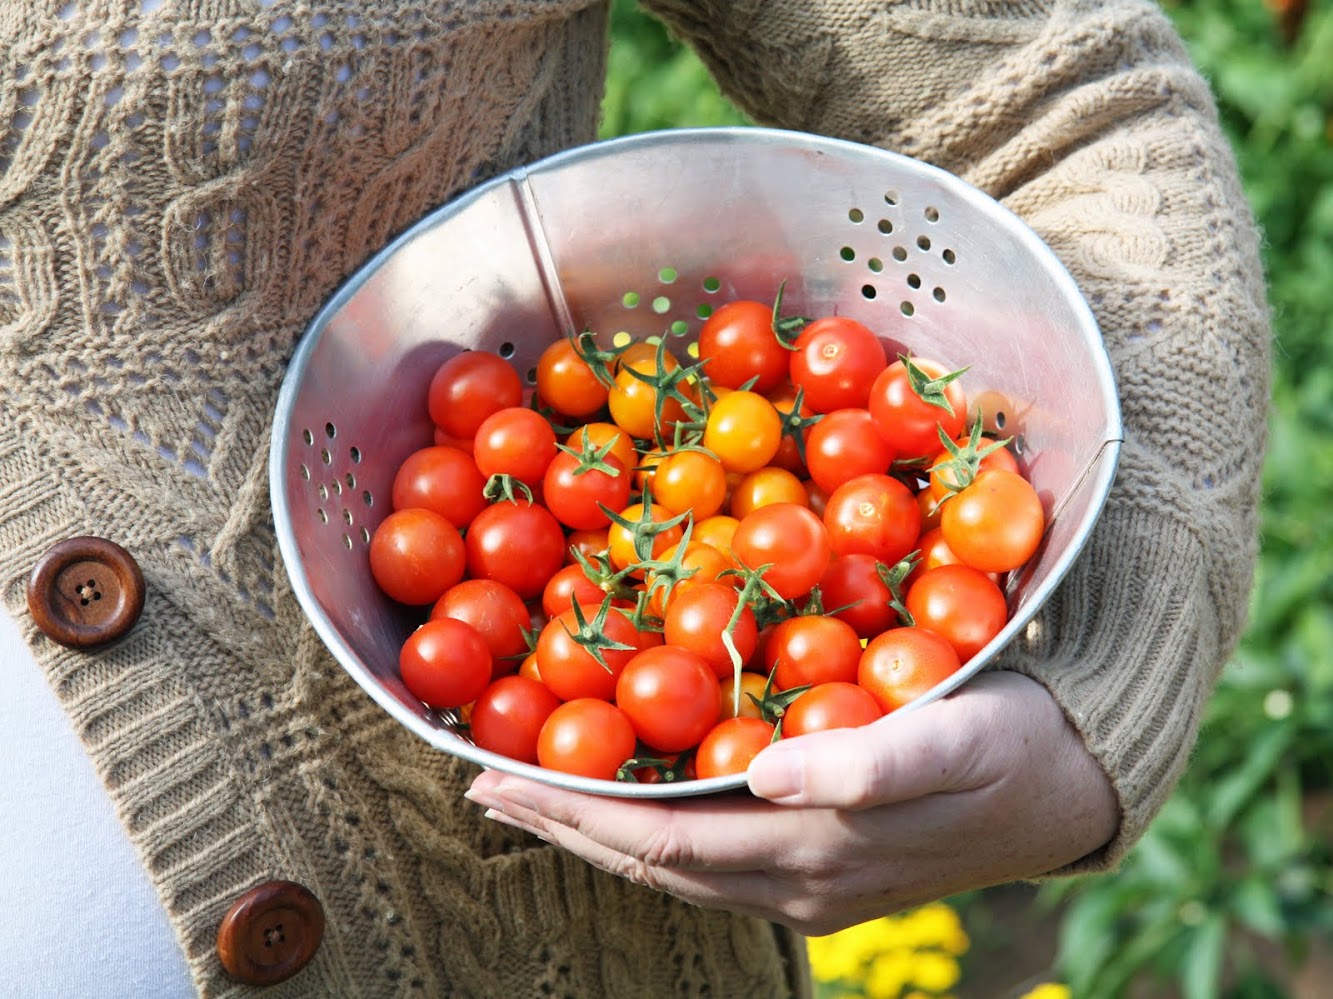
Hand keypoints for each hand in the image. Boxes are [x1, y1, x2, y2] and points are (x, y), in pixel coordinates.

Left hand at [464, 671, 1118, 934]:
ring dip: (597, 833)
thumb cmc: (1010, 743)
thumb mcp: (955, 737)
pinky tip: (631, 802)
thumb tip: (767, 775)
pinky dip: (652, 831)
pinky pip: (712, 858)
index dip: (576, 815)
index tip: (501, 781)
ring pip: (674, 869)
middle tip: (485, 786)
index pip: (662, 845)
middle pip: (650, 865)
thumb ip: (870, 762)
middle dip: (562, 828)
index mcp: (814, 850)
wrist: (1071, 788)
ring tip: (536, 795)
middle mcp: (796, 882)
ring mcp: (807, 885)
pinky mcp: (823, 868)